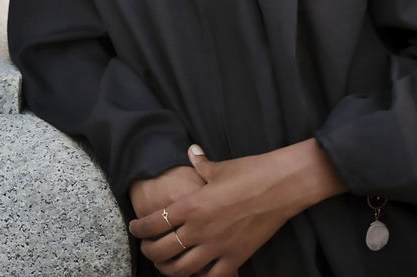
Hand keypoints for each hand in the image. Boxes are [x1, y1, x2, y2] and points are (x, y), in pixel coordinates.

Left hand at [129, 139, 346, 276]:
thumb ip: (200, 164)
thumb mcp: (219, 167)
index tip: (135, 228)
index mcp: (191, 205)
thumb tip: (192, 151)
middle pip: (162, 251)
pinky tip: (196, 274)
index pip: (153, 223)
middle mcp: (199, 229)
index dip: (139, 229)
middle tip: (147, 249)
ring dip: (169, 270)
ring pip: (182, 269)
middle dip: (149, 252)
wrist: (281, 185)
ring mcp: (217, 246)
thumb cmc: (249, 172)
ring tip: (166, 266)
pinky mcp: (236, 257)